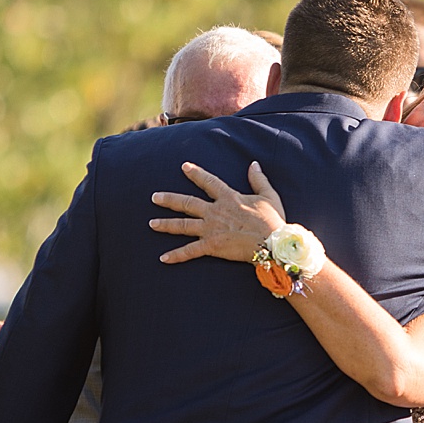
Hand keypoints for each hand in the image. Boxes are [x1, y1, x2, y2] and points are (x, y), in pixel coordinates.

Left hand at [150, 161, 287, 263]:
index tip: (184, 167)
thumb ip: (258, 179)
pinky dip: (176, 255)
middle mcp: (215, 211)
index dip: (196, 173)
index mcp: (229, 197)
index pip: (208, 182)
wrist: (272, 242)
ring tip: (151, 223)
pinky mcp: (212, 246)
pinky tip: (163, 258)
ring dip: (166, 224)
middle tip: (154, 197)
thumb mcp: (268, 196)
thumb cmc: (272, 220)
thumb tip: (253, 164)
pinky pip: (190, 251)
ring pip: (183, 225)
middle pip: (187, 203)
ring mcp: (211, 229)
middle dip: (169, 199)